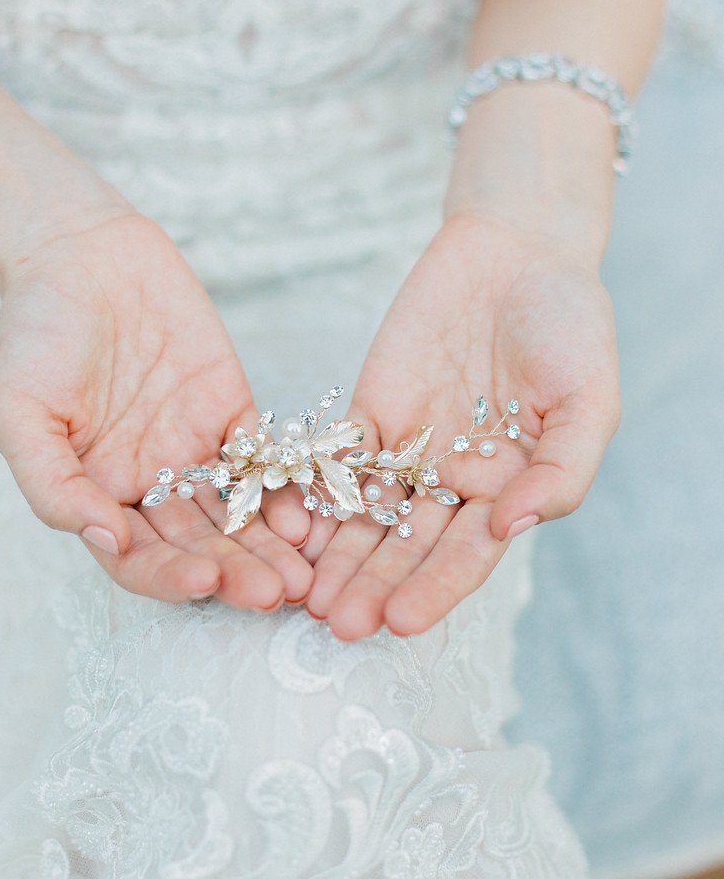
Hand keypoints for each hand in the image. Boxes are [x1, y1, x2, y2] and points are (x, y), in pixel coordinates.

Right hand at [0, 212, 312, 607]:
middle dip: (236, 572)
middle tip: (273, 593)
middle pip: (199, 545)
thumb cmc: (36, 333)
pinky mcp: (232, 412)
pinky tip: (308, 513)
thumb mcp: (21, 416)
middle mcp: (152, 485)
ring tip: (302, 572)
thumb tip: (106, 540)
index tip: (204, 582)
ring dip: (270, 546)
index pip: (138, 559)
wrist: (83, 255)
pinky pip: (263, 460)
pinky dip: (285, 488)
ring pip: (238, 514)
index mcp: (99, 495)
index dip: (169, 578)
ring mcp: (195, 450)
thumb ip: (54, 486)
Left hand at [305, 213, 619, 638]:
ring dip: (337, 558)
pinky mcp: (369, 415)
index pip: (466, 554)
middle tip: (338, 626)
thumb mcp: (589, 398)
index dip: (435, 588)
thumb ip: (562, 469)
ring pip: (365, 516)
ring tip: (308, 599)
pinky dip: (313, 495)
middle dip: (374, 586)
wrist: (516, 252)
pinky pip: (337, 462)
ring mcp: (407, 451)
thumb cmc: (571, 326)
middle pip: (406, 546)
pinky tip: (289, 529)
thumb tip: (510, 527)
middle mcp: (453, 484)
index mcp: (507, 491)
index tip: (401, 621)